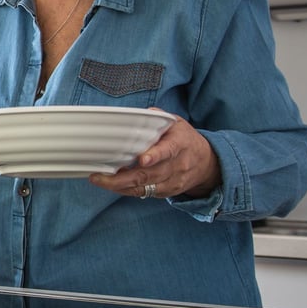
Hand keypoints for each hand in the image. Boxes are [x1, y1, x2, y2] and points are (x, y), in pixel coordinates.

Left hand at [89, 113, 220, 199]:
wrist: (207, 163)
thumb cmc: (184, 139)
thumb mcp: (176, 123)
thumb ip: (158, 117)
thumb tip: (143, 114)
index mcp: (180, 144)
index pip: (168, 150)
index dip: (155, 156)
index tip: (142, 160)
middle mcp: (177, 165)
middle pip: (149, 175)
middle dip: (122, 177)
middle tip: (99, 176)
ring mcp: (172, 181)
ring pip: (145, 187)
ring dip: (120, 186)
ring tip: (99, 180)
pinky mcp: (167, 192)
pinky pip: (144, 193)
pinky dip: (126, 190)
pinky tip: (111, 185)